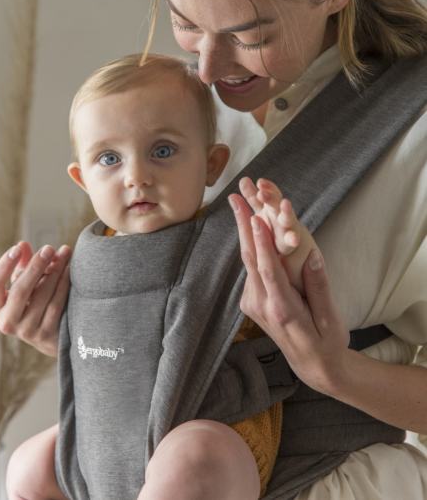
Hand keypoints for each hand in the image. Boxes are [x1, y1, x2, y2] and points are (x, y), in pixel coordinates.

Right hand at [0, 241, 70, 357]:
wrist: (51, 335)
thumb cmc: (33, 301)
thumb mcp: (23, 283)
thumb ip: (22, 264)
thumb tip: (22, 245)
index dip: (4, 265)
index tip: (17, 248)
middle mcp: (6, 322)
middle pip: (19, 291)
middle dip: (35, 266)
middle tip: (49, 248)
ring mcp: (26, 331)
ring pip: (42, 295)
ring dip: (55, 271)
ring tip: (64, 253)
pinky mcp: (46, 334)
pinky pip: (57, 304)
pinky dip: (64, 284)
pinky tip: (70, 269)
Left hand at [228, 192, 349, 394]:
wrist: (313, 367)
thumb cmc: (327, 343)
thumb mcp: (331, 320)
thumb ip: (319, 289)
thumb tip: (313, 256)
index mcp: (282, 310)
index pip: (269, 271)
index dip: (261, 243)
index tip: (256, 218)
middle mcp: (261, 305)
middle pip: (250, 261)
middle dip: (243, 227)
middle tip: (236, 199)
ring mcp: (253, 304)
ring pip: (248, 262)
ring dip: (244, 232)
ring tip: (239, 203)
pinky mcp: (251, 301)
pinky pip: (251, 269)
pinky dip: (252, 245)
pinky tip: (250, 224)